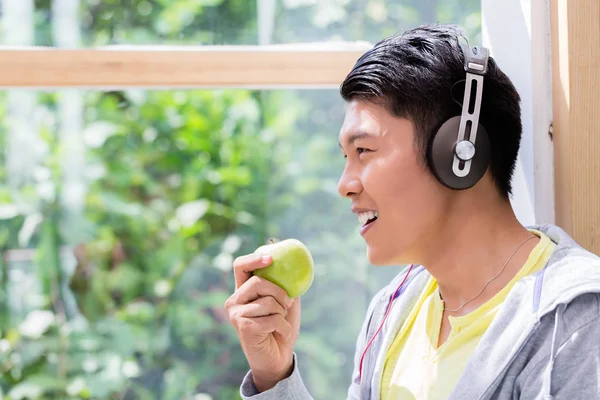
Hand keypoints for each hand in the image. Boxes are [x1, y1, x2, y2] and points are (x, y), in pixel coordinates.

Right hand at [225, 252, 300, 391]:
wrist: (278, 358)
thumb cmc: (281, 327)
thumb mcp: (286, 301)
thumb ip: (285, 283)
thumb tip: (289, 260)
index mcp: (243, 290)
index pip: (241, 266)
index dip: (254, 258)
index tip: (270, 257)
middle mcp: (235, 301)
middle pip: (258, 282)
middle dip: (280, 292)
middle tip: (287, 304)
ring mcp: (236, 314)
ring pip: (268, 302)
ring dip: (282, 313)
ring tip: (280, 323)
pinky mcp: (243, 328)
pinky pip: (272, 318)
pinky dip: (283, 326)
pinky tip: (280, 334)